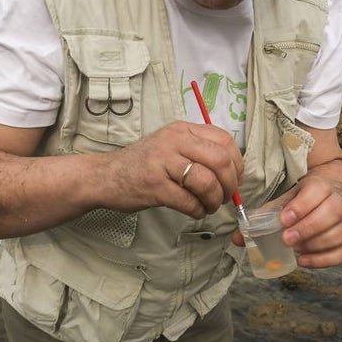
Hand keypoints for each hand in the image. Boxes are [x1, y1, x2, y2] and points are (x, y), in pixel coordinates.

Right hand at [94, 121, 244, 219]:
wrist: (104, 176)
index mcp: (182, 129)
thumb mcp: (170, 145)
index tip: (235, 179)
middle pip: (220, 161)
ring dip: (214, 201)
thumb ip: (198, 151)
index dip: (237, 164)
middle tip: (225, 197)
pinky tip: (194, 212)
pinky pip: (189, 201)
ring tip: (208, 207)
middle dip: (230, 184)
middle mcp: (174, 141)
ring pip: (207, 182)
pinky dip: (197, 211)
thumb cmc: (142, 164)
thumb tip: (232, 173)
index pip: (224, 140)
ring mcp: (163, 162)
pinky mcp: (154, 186)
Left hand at [233, 176, 341, 268]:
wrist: (329, 197)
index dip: (301, 206)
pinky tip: (306, 262)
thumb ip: (263, 218)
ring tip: (296, 252)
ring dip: (318, 244)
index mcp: (320, 187)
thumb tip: (237, 238)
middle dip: (309, 228)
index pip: (316, 192)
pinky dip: (327, 259)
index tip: (284, 220)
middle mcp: (338, 201)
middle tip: (287, 240)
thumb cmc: (302, 202)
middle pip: (332, 212)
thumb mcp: (284, 202)